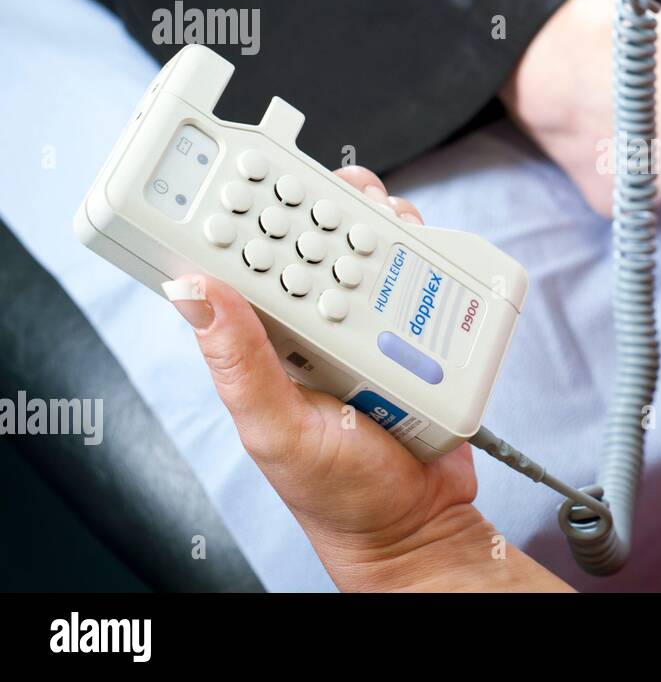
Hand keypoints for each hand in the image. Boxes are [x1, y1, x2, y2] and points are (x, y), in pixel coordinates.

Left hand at [165, 165, 568, 591]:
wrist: (419, 525)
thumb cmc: (339, 494)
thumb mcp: (276, 430)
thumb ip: (238, 362)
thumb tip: (190, 291)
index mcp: (269, 347)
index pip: (247, 270)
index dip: (244, 220)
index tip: (251, 178)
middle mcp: (316, 331)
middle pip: (315, 246)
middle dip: (327, 205)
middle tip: (341, 186)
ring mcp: (369, 330)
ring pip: (371, 254)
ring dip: (380, 225)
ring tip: (386, 214)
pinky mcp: (418, 335)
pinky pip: (421, 282)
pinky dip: (426, 257)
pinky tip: (422, 248)